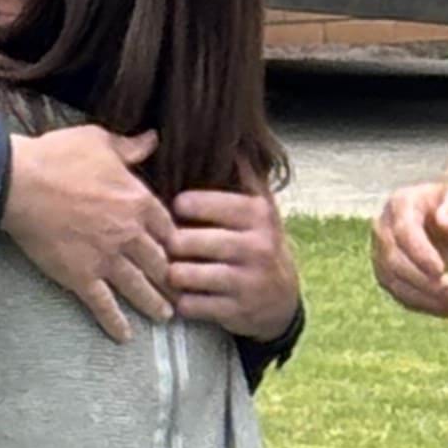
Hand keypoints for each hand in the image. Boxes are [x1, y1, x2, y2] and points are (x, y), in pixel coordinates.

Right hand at [2, 125, 171, 341]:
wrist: (20, 183)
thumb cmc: (58, 157)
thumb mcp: (99, 141)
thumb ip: (129, 147)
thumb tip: (152, 139)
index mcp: (138, 202)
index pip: (168, 228)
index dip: (177, 243)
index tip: (184, 254)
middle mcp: (129, 234)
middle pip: (160, 262)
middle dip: (173, 279)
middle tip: (183, 292)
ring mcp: (106, 259)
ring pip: (139, 287)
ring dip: (154, 304)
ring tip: (165, 316)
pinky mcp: (81, 276)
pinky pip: (103, 305)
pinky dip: (115, 322)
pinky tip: (124, 336)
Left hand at [169, 186, 298, 339]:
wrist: (282, 297)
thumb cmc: (259, 244)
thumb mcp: (260, 207)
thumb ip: (243, 175)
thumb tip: (230, 137)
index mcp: (256, 213)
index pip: (198, 202)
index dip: (179, 207)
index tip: (176, 210)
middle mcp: (255, 245)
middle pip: (185, 241)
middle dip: (170, 244)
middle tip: (165, 244)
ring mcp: (246, 280)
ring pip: (184, 274)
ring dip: (171, 274)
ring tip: (170, 269)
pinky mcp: (237, 310)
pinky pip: (191, 304)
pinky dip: (181, 301)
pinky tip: (183, 294)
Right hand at [373, 181, 447, 317]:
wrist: (443, 220)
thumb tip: (446, 224)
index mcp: (400, 205)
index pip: (403, 232)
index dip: (419, 254)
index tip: (441, 271)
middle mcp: (383, 231)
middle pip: (395, 262)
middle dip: (425, 282)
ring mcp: (381, 256)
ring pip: (396, 285)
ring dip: (429, 299)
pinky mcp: (388, 278)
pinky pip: (404, 297)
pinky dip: (429, 306)